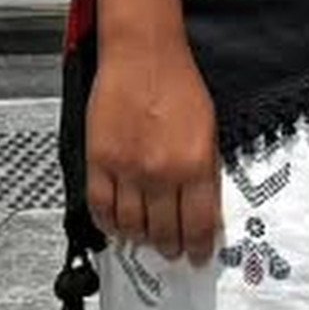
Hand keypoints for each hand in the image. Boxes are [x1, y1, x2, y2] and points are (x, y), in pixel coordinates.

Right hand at [84, 0, 222, 263]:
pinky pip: (101, 206)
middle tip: (172, 252)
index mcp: (196, 164)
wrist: (144, 53)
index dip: (199, 247)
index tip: (198, 255)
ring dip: (139, 238)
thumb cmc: (179, 81)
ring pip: (132, 225)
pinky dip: (108, 222)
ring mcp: (128, 169)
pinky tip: (115, 225)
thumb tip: (202, 205)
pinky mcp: (100, 160)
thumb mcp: (208, 128)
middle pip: (165, 231)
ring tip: (144, 239)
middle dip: (170, 247)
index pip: (200, 224)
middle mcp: (162, 172)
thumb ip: (204, 169)